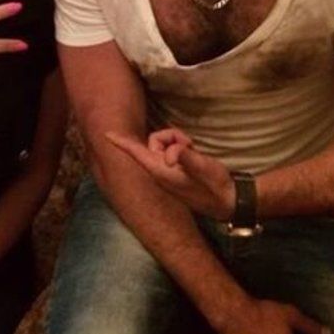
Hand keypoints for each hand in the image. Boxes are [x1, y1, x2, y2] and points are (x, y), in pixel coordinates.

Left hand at [106, 128, 233, 218]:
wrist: (228, 200)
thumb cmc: (214, 185)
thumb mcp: (202, 168)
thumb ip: (185, 157)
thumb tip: (171, 153)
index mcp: (161, 171)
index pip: (136, 153)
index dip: (122, 143)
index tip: (106, 133)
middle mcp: (160, 171)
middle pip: (153, 141)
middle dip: (170, 136)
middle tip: (189, 145)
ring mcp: (168, 171)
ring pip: (165, 144)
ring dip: (179, 141)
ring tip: (193, 151)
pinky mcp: (176, 170)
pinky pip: (173, 150)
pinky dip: (183, 147)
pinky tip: (194, 155)